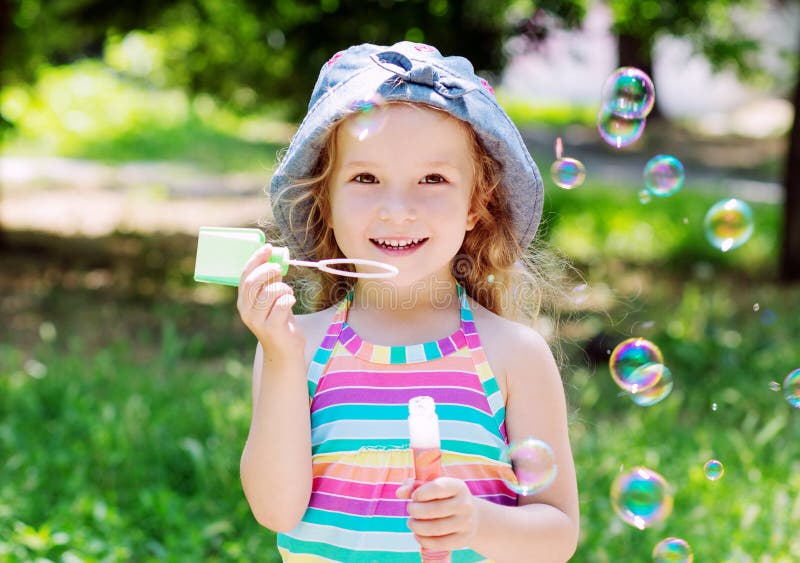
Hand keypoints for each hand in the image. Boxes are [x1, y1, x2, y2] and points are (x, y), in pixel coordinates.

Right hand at [237, 244, 304, 362]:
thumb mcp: (271, 298)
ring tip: (287, 292)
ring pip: (269, 293)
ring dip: (283, 287)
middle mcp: (246, 311)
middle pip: (252, 283)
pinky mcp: (272, 328)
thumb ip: (270, 279)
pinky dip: (289, 298)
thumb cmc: (279, 319)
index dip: (255, 259)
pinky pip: (281, 305)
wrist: (284, 350)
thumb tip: (272, 255)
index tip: (268, 247)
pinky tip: (290, 302)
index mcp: (243, 301)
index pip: (244, 276)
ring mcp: (257, 321)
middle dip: (268, 270)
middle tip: (279, 268)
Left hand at [396, 477, 477, 551]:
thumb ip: (413, 486)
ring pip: (436, 528)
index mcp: (458, 486)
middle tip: (410, 510)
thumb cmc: (444, 498)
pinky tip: (418, 534)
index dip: (420, 493)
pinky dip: (423, 540)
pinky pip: (439, 543)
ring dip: (417, 527)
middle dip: (415, 510)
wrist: (470, 516)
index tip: (414, 496)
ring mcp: (466, 523)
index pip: (437, 488)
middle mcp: (465, 504)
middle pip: (435, 510)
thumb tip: (399, 493)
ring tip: (411, 523)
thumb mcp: (432, 486)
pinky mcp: (462, 540)